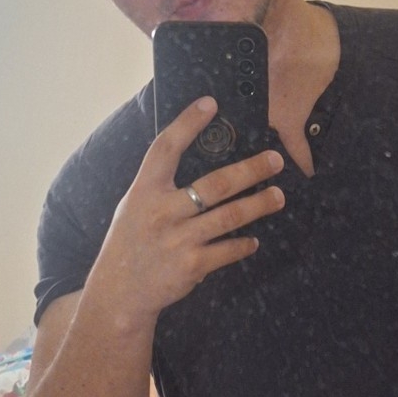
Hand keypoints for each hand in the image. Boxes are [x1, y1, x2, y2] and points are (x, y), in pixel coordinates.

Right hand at [88, 98, 284, 329]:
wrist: (119, 293)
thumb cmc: (129, 244)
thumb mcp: (133, 208)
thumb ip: (159, 187)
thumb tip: (191, 160)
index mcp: (144, 192)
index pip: (165, 149)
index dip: (187, 124)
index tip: (210, 103)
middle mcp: (162, 212)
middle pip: (215, 184)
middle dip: (251, 170)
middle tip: (275, 160)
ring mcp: (178, 239)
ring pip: (230, 216)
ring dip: (259, 205)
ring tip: (278, 196)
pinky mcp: (192, 265)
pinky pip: (228, 250)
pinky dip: (244, 244)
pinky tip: (253, 240)